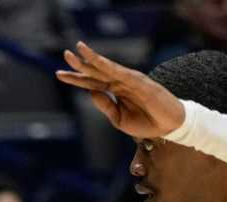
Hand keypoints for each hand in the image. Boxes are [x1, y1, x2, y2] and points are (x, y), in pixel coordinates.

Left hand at [57, 41, 185, 139]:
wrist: (168, 126)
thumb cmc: (146, 123)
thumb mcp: (119, 118)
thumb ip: (105, 105)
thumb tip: (90, 92)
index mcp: (114, 92)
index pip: (91, 83)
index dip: (75, 78)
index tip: (58, 74)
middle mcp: (119, 82)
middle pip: (96, 71)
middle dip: (80, 63)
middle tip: (65, 54)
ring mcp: (129, 80)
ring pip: (106, 67)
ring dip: (92, 58)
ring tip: (78, 50)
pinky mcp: (139, 81)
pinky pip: (120, 72)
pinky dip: (109, 65)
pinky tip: (97, 61)